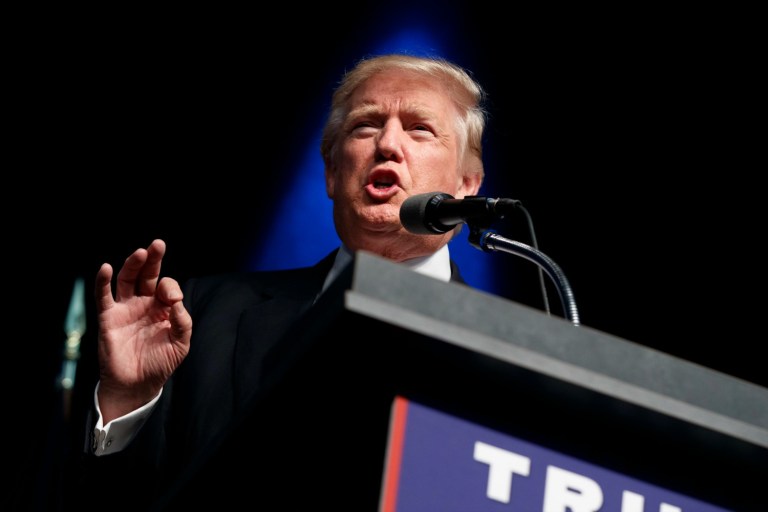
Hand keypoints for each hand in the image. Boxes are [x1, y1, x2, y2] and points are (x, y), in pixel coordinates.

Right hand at [94, 239, 191, 422]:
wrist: (136, 385)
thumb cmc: (160, 363)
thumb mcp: (180, 344)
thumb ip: (182, 322)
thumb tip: (177, 301)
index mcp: (164, 308)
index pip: (167, 287)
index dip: (170, 288)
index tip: (173, 299)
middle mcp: (144, 304)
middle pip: (147, 275)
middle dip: (153, 259)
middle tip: (158, 244)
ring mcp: (125, 309)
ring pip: (127, 280)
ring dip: (132, 264)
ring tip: (140, 253)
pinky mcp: (108, 318)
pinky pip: (103, 296)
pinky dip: (103, 281)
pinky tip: (107, 268)